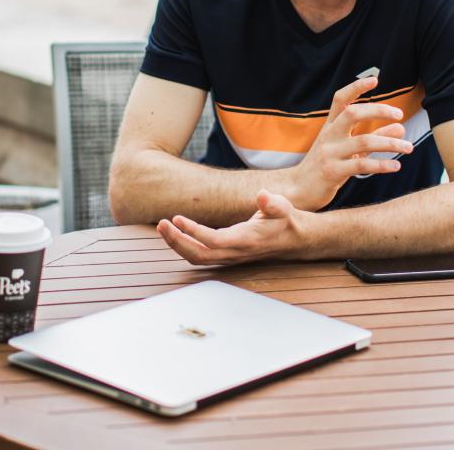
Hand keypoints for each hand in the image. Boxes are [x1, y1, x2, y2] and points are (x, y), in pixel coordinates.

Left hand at [158, 190, 309, 265]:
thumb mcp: (283, 207)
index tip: (177, 218)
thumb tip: (262, 195)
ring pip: (196, 258)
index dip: (194, 232)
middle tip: (161, 224)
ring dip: (177, 244)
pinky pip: (199, 256)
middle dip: (177, 241)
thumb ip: (273, 203)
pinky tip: (174, 232)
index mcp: (246, 240)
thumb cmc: (284, 220)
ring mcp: (228, 257)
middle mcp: (235, 252)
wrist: (292, 240)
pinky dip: (183, 246)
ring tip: (162, 227)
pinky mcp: (224, 255)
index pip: (215, 241)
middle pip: (199, 255)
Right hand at [285, 75, 411, 210]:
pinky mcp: (333, 172)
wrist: (297, 190)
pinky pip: (361, 165)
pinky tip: (395, 166)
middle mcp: (329, 136)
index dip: (356, 88)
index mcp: (330, 126)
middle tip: (400, 114)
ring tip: (408, 147)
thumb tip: (400, 127)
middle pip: (353, 113)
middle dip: (379, 110)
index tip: (374, 79)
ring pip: (364, 141)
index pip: (341, 100)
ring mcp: (330, 153)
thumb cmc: (326, 167)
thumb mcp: (348, 149)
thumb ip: (374, 136)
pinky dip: (382, 165)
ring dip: (390, 143)